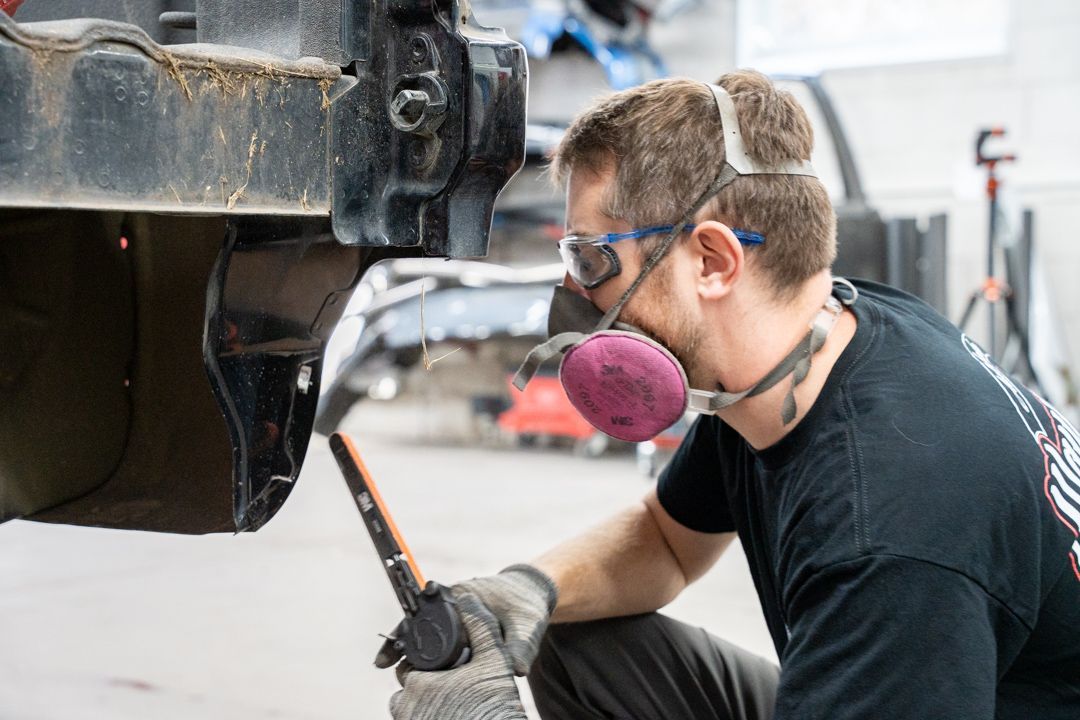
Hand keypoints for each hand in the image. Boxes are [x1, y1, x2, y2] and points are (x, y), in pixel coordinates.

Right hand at [388, 590, 525, 719]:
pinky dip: (425, 657)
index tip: (396, 645)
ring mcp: (453, 617)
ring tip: (392, 672)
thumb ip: (521, 646)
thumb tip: (516, 670)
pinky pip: (437, 643)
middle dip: (400, 642)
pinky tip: (416, 678)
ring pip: (424, 634)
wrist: (532, 596)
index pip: (427, 609)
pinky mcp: (458, 632)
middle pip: (418, 622)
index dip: (408, 627)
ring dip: (409, 652)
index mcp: (462, 595)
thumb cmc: (527, 605)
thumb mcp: (527, 624)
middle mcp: (452, 604)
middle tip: (383, 663)